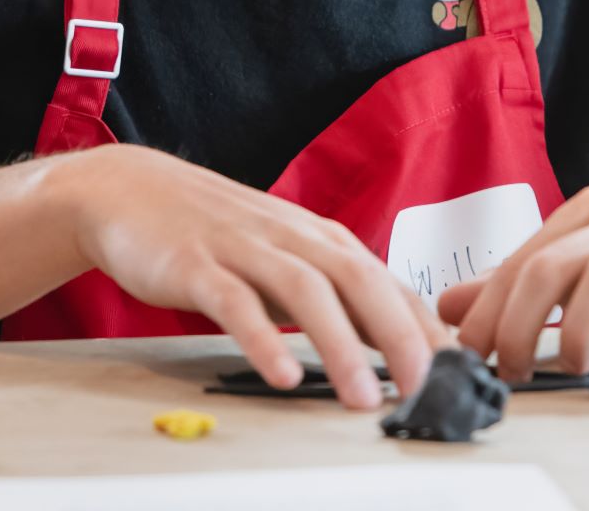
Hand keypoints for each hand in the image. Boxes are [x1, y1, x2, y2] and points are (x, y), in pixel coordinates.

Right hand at [54, 144, 448, 408]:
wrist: (130, 190)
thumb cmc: (214, 230)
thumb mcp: (283, 255)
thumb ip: (333, 293)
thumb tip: (396, 339)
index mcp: (317, 238)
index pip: (386, 280)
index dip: (424, 324)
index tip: (458, 370)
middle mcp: (290, 237)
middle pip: (358, 280)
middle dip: (399, 335)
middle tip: (426, 387)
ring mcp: (243, 248)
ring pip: (305, 292)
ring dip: (339, 346)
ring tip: (362, 399)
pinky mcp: (196, 265)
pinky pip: (234, 302)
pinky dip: (261, 340)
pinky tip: (280, 376)